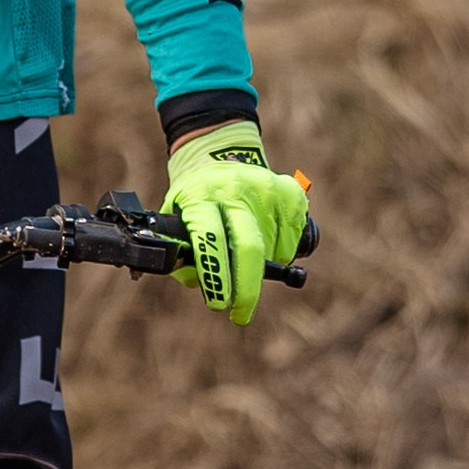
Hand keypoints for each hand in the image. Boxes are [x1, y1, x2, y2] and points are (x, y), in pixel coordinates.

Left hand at [164, 125, 308, 327]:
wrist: (219, 154)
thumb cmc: (195, 200)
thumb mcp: (176, 219)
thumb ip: (183, 254)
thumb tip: (201, 284)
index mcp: (201, 197)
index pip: (210, 239)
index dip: (216, 276)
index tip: (219, 304)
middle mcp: (235, 189)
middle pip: (249, 247)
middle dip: (246, 289)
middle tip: (241, 313)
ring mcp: (267, 189)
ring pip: (273, 250)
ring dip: (261, 268)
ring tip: (244, 255)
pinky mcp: (291, 192)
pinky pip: (292, 242)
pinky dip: (280, 253)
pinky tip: (265, 240)